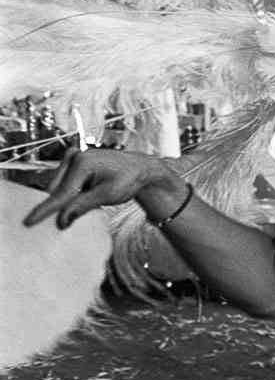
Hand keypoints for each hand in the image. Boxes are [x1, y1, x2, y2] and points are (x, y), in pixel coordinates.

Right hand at [22, 147, 179, 229]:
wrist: (140, 168)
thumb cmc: (128, 179)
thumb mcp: (108, 195)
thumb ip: (83, 206)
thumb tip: (61, 221)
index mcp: (82, 163)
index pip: (61, 193)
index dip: (45, 210)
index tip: (28, 222)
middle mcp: (74, 156)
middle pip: (56, 190)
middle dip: (56, 206)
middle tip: (58, 223)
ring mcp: (73, 157)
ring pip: (59, 187)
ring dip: (64, 200)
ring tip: (86, 202)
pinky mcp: (74, 161)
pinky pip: (64, 183)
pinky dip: (69, 194)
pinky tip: (80, 199)